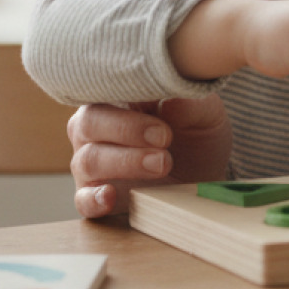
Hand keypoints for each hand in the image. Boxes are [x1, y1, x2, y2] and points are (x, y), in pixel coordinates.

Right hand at [67, 96, 232, 218]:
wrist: (206, 176)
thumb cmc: (197, 134)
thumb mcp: (206, 115)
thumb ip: (191, 105)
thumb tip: (171, 101)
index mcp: (115, 98)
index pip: (101, 89)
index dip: (128, 99)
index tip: (163, 114)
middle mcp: (95, 129)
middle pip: (87, 122)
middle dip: (126, 130)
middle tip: (165, 139)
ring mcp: (91, 164)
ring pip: (87, 160)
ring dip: (124, 162)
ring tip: (162, 164)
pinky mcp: (94, 197)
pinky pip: (82, 200)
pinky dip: (92, 199)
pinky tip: (110, 196)